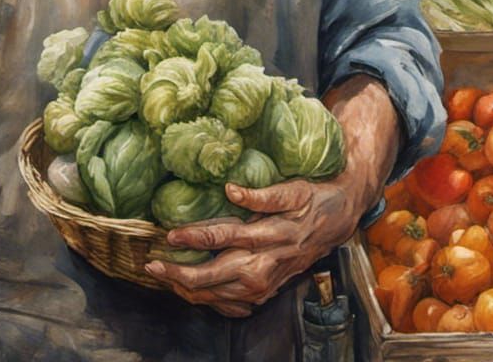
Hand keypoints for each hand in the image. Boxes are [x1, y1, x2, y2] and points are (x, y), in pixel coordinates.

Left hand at [145, 176, 361, 317]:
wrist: (338, 220)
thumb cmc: (312, 199)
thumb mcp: (293, 190)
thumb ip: (262, 194)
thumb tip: (231, 189)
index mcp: (269, 235)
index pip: (224, 237)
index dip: (194, 236)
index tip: (170, 234)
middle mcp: (265, 264)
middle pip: (215, 275)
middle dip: (181, 273)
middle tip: (153, 265)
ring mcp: (266, 282)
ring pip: (220, 295)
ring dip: (189, 288)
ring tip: (165, 278)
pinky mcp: (268, 290)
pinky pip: (233, 303)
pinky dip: (209, 299)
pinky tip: (191, 291)